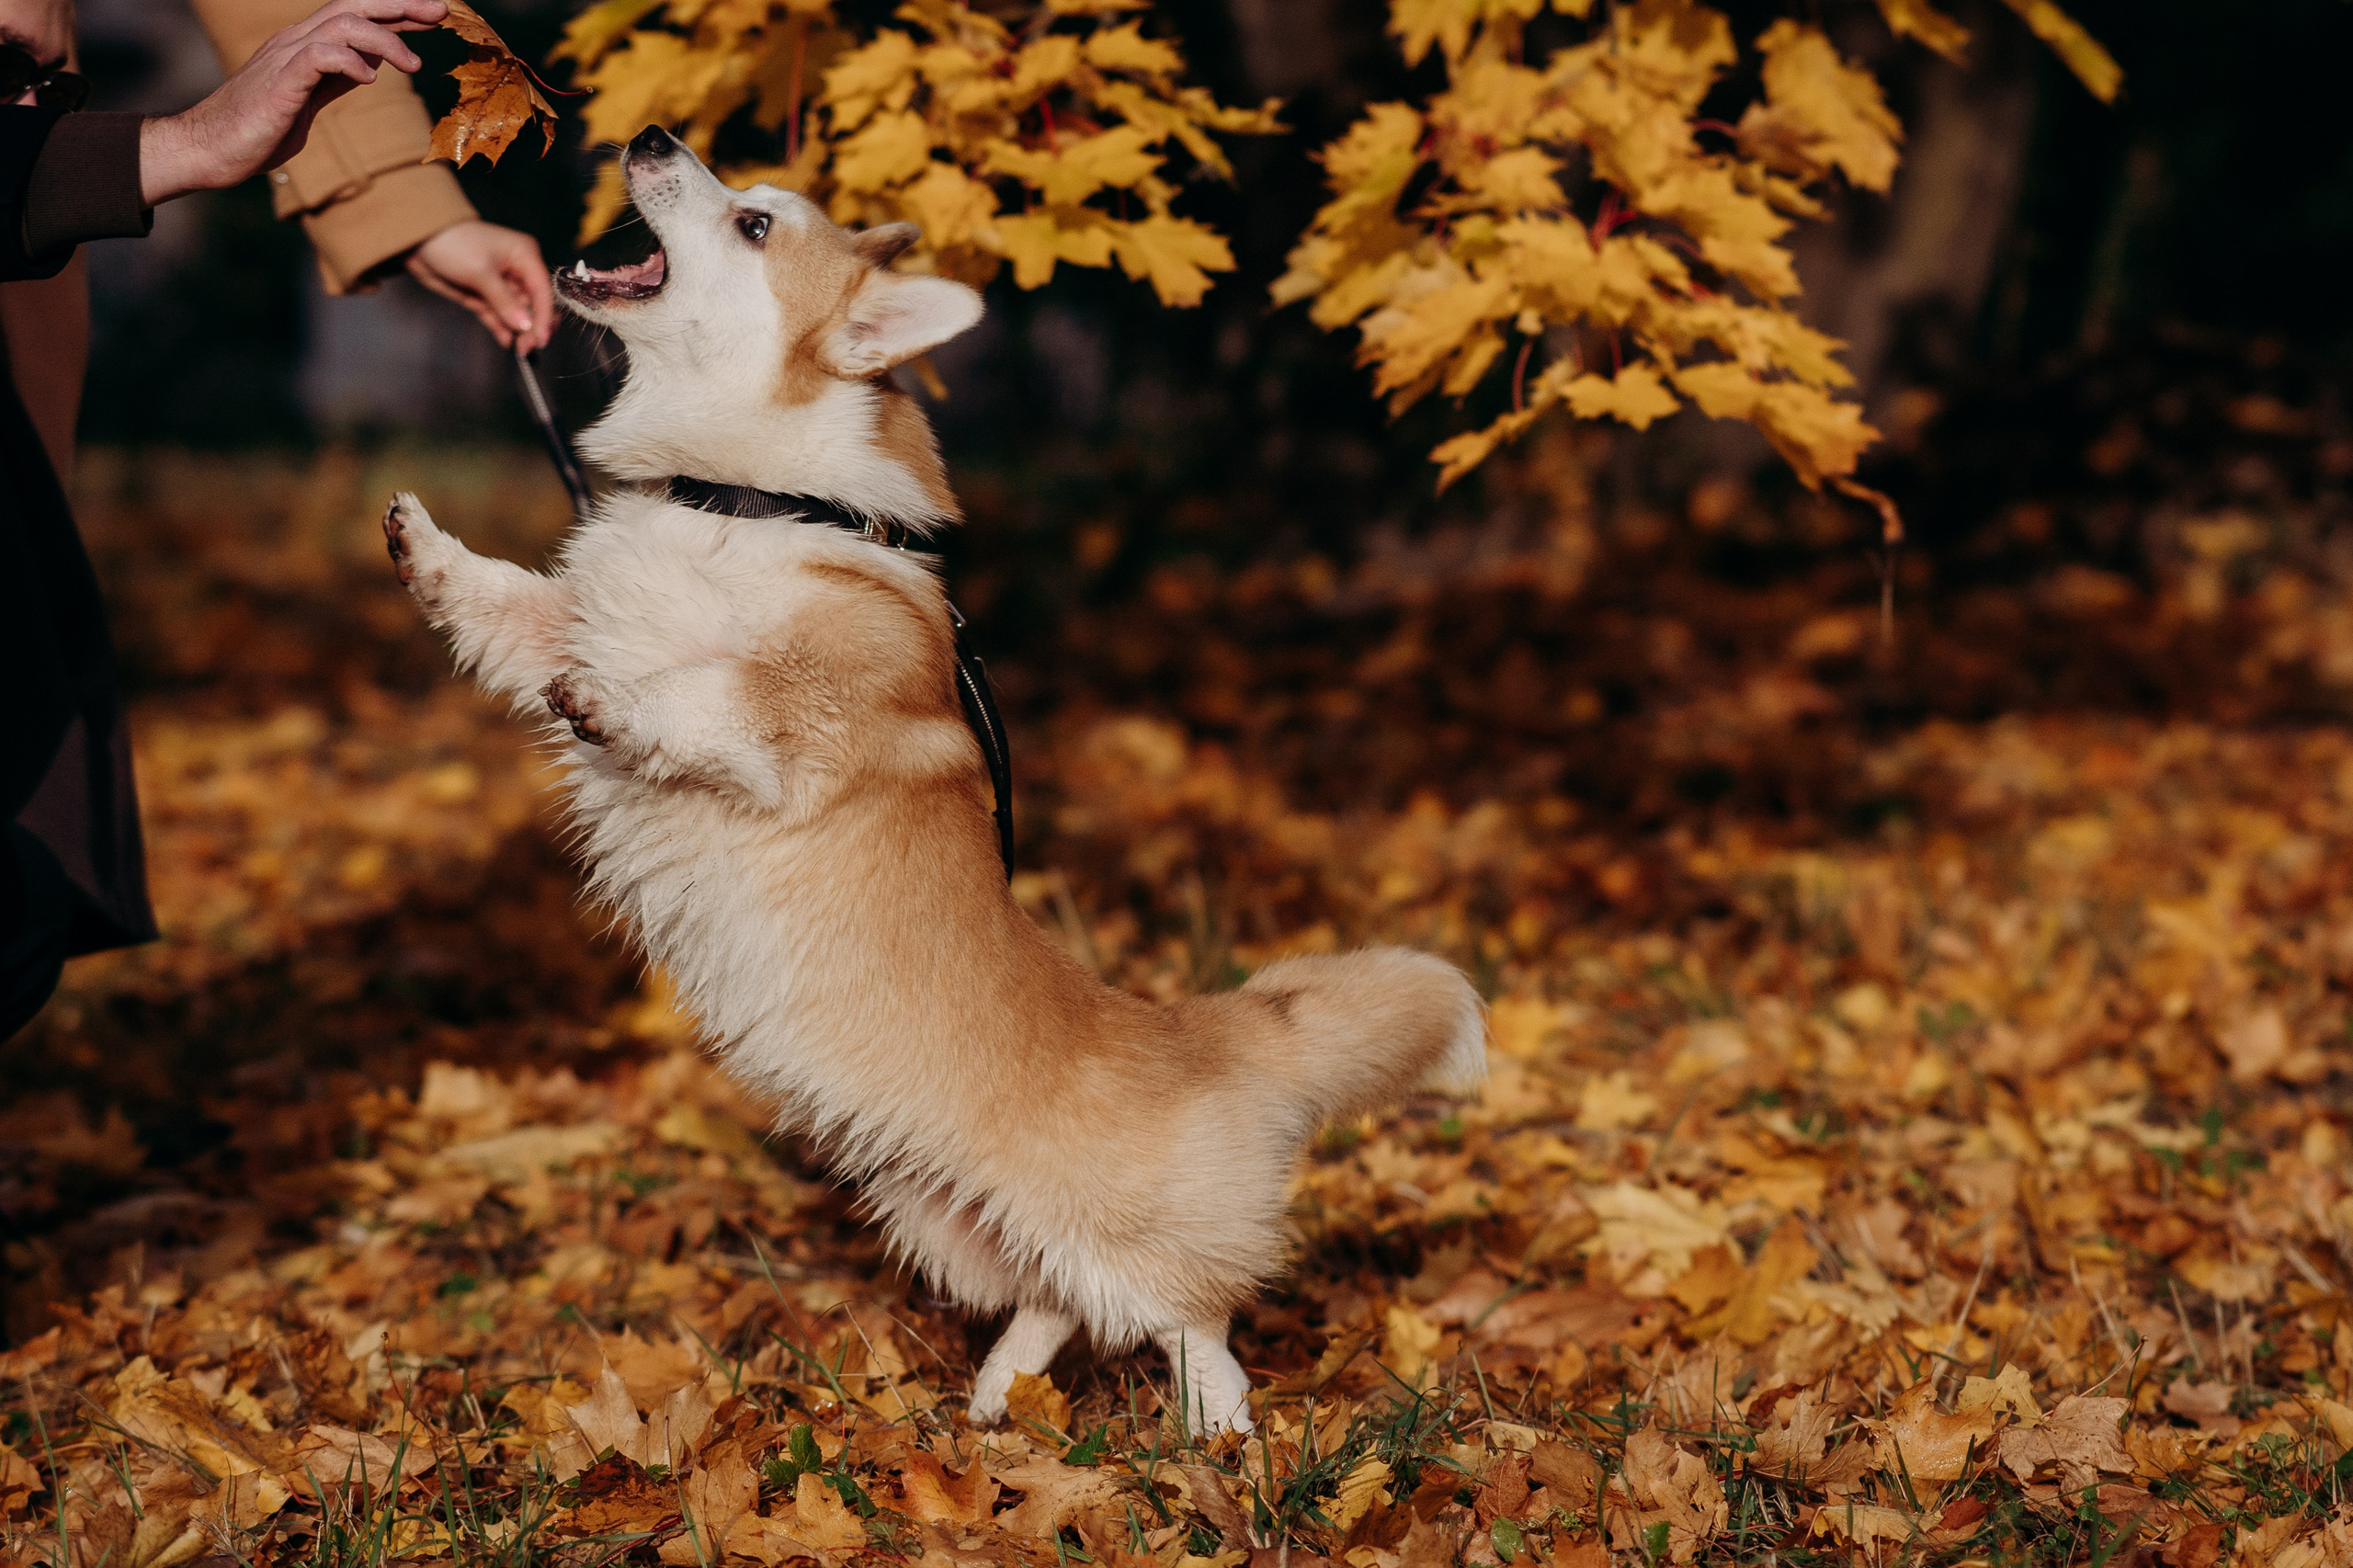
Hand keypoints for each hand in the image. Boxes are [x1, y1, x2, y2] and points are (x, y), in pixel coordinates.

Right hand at [138, 0, 448, 205]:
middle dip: (399, 6)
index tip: (435, 13)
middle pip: (352, 6)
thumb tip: (370, 66)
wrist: (211, 149)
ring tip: (414, 65)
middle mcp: (296, 41)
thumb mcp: (310, 99)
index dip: (397, 11)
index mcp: (306, 44)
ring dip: (384, 40)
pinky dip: (349, 62)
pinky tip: (370, 79)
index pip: (357, 15)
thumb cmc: (260, 129)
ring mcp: (285, 58)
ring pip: (341, 25)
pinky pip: (318, 57)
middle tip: (440, 11)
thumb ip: (336, 79)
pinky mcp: (279, 83)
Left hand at [406, 220, 555, 348]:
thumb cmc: (452, 244)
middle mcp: (517, 270)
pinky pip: (498, 315)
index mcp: (524, 256)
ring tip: (518, 348)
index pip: (542, 290)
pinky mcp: (483, 295)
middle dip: (532, 326)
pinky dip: (502, 329)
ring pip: (516, 313)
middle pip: (533, 304)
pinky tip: (506, 342)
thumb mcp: (481, 272)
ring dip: (517, 331)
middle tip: (527, 346)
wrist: (417, 240)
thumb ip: (505, 302)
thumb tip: (525, 326)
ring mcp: (500, 285)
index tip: (541, 339)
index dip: (544, 316)